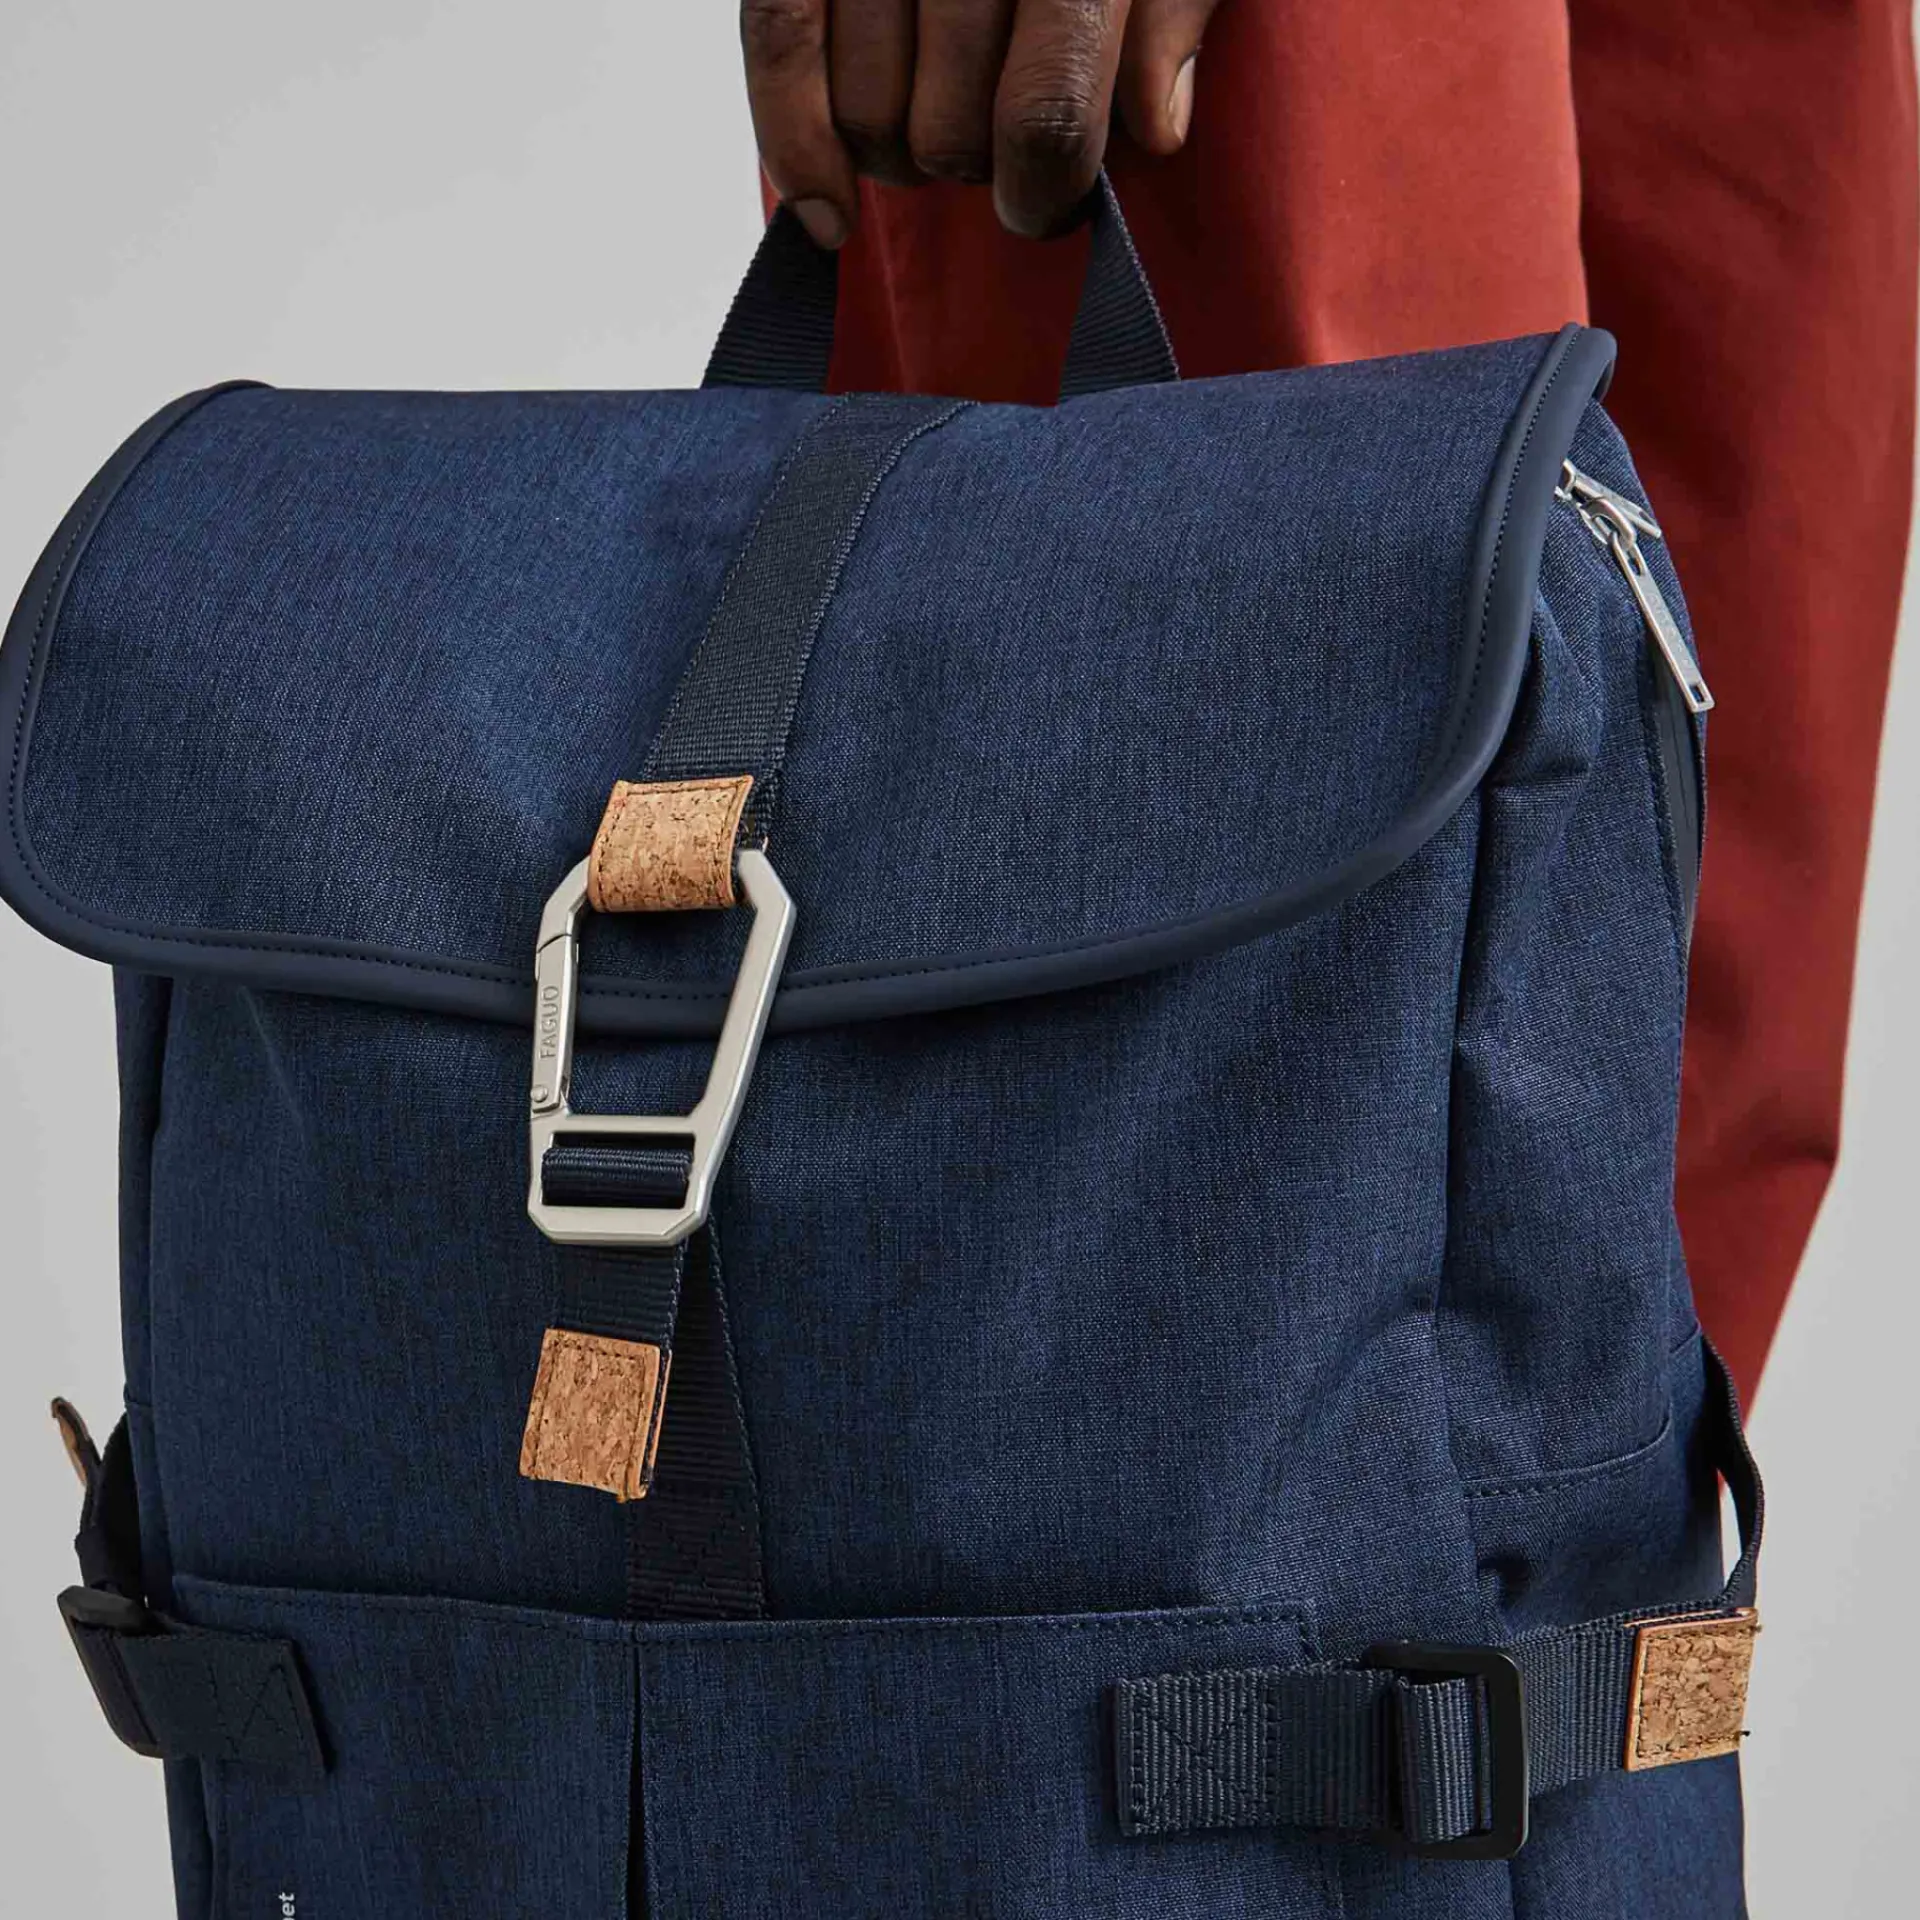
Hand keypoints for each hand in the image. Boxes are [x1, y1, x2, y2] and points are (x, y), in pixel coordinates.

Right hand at [741, 1, 1218, 245]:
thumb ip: (1176, 6)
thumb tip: (1154, 130)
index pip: (1044, 113)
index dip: (1044, 190)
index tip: (1044, 205)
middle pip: (950, 130)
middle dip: (972, 165)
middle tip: (991, 136)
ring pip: (867, 115)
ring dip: (898, 155)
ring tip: (930, 117)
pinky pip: (777, 45)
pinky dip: (795, 149)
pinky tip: (828, 214)